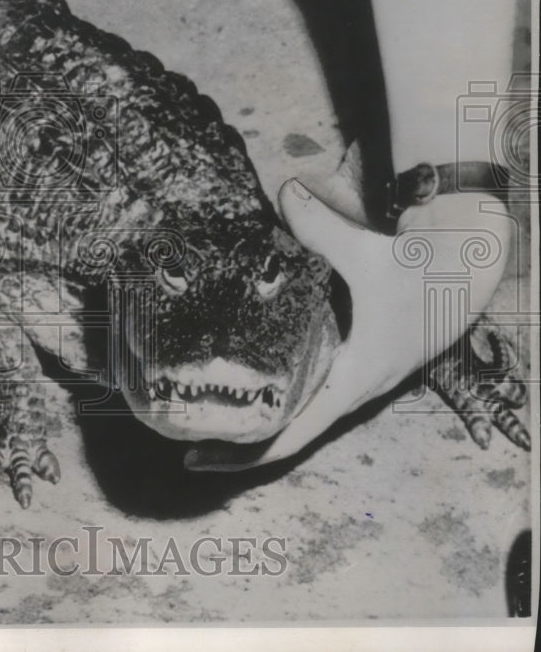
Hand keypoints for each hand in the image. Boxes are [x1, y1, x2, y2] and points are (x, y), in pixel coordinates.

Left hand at [184, 177, 511, 470]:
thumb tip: (284, 194)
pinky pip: (307, 391)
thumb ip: (322, 228)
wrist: (467, 269)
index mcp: (353, 381)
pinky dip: (276, 395)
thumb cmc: (424, 272)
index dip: (243, 452)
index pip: (291, 434)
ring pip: (297, 415)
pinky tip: (246, 381)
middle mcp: (350, 389)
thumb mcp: (369, 256)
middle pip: (286, 433)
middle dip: (236, 441)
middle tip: (183, 434)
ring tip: (204, 415)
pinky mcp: (351, 361)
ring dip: (256, 421)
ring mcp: (351, 378)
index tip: (196, 457)